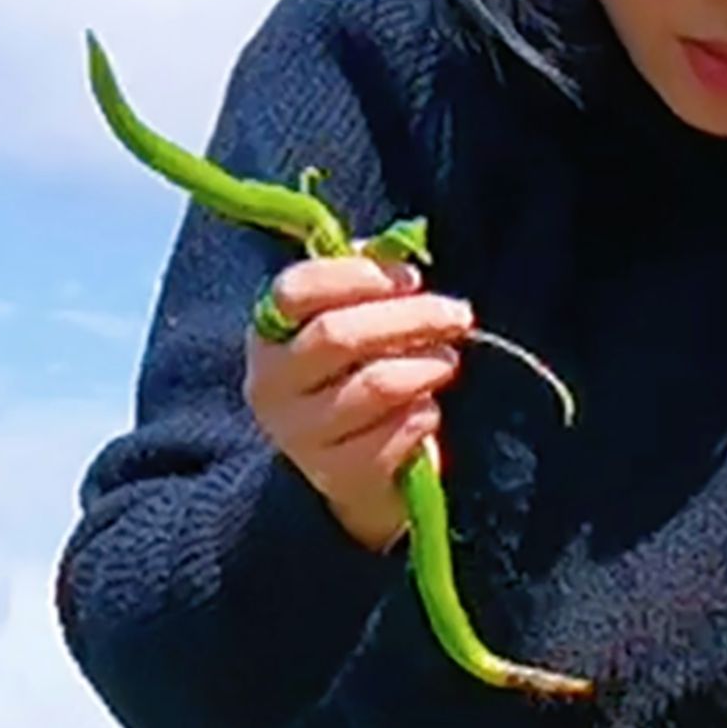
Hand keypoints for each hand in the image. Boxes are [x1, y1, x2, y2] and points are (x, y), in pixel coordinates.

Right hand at [245, 253, 473, 554]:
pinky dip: (424, 416)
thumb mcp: (353, 326)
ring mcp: (300, 433)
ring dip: (425, 367)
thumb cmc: (357, 380)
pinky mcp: (337, 475)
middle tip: (458, 314)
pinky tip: (428, 409)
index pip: (295, 290)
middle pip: (339, 334)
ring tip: (446, 362)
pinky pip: (396, 435)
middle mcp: (272, 383)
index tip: (409, 278)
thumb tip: (396, 252)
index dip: (355, 275)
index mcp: (268, 333)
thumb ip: (366, 285)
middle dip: (410, 317)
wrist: (353, 473)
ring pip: (376, 385)